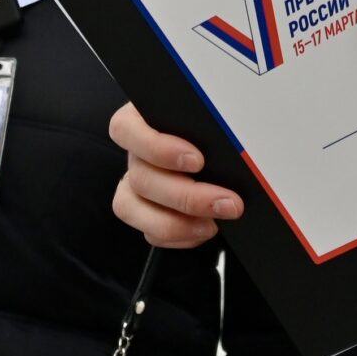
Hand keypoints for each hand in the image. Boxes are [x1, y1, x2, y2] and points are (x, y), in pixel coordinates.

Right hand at [109, 101, 243, 247]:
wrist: (231, 153)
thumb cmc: (218, 130)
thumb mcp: (214, 120)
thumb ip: (211, 127)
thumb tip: (227, 147)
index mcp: (143, 119)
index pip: (125, 128)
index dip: (157, 148)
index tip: (197, 160)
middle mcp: (136, 153)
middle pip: (140, 177)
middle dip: (186, 196)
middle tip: (226, 201)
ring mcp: (138, 184)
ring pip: (131, 208)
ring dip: (175, 223)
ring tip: (212, 224)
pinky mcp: (146, 213)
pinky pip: (150, 232)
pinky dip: (179, 236)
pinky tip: (204, 228)